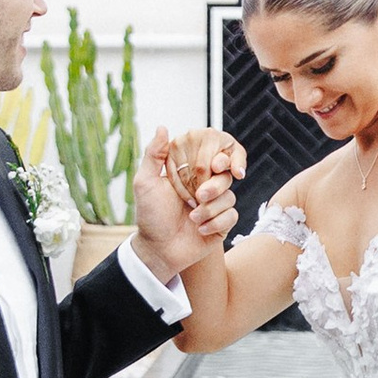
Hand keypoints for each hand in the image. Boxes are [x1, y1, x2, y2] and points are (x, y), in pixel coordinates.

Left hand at [131, 121, 240, 281]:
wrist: (158, 250)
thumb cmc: (149, 216)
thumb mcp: (145, 182)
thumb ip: (153, 155)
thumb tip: (163, 127)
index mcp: (189, 172)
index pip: (213, 155)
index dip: (221, 157)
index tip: (217, 165)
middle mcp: (204, 185)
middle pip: (226, 175)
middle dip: (214, 187)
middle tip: (198, 196)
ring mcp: (214, 204)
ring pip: (229, 197)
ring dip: (210, 209)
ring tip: (192, 218)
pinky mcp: (222, 223)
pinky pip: (232, 216)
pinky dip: (215, 224)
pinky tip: (200, 230)